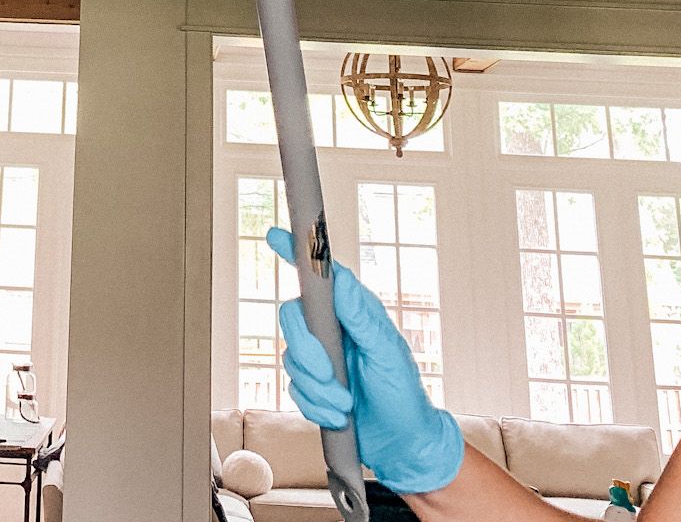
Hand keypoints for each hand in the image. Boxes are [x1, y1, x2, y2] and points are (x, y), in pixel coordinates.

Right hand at [268, 229, 463, 495]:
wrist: (402, 445)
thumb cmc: (403, 395)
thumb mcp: (388, 353)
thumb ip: (362, 318)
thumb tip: (342, 278)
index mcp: (353, 311)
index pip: (321, 275)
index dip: (296, 252)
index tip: (276, 236)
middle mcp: (333, 329)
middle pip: (293, 318)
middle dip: (305, 351)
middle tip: (327, 374)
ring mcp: (321, 357)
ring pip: (291, 358)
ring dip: (316, 388)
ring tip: (344, 403)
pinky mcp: (313, 386)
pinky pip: (294, 389)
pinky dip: (314, 406)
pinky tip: (336, 414)